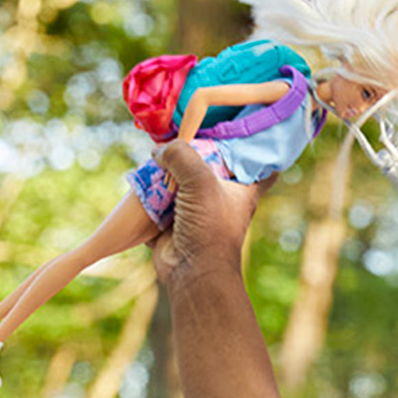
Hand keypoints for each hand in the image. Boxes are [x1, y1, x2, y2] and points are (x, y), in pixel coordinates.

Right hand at [148, 142, 269, 286]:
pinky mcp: (173, 220)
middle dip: (194, 151)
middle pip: (210, 165)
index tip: (243, 125)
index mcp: (242, 187)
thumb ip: (182, 155)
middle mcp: (222, 196)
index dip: (253, 144)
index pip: (258, 162)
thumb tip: (159, 149)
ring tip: (154, 153)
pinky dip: (150, 192)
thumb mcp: (200, 182)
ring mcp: (196, 208)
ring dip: (166, 171)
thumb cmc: (209, 228)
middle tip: (180, 128)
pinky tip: (139, 177)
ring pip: (181, 180)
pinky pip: (159, 199)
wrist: (192, 273)